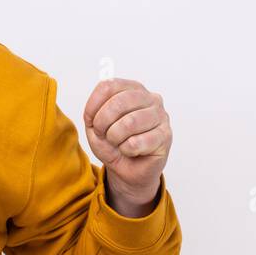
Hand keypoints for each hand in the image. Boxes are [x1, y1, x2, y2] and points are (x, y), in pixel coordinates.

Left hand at [82, 78, 171, 215]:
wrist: (128, 168)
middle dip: (103, 122)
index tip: (90, 120)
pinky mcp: (165, 136)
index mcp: (132, 89)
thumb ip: (93, 113)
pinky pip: (136, 142)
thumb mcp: (95, 127)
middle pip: (118, 102)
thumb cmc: (113, 144)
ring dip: (114, 137)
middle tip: (102, 134)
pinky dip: (126, 150)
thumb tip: (94, 109)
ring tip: (117, 142)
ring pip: (129, 122)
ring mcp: (160, 116)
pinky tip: (130, 150)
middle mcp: (150, 98)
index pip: (108, 86)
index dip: (93, 104)